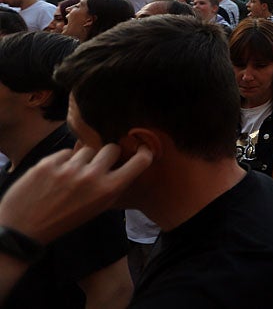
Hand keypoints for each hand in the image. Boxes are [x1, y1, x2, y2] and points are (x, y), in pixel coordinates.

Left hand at [0, 143, 152, 243]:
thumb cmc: (64, 220)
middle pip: (111, 148)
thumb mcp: (98, 208)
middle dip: (107, 155)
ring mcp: (69, 168)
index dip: (144, 153)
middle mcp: (91, 176)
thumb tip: (126, 162)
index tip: (142, 149)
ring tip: (72, 174)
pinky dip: (63, 160)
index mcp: (108, 190)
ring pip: (87, 149)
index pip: (139, 161)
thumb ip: (112, 186)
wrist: (23, 229)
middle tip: (98, 165)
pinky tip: (56, 175)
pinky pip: (66, 152)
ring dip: (83, 158)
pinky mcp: (48, 163)